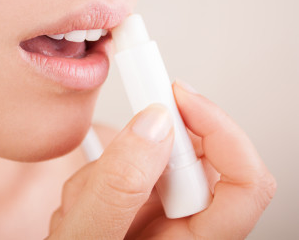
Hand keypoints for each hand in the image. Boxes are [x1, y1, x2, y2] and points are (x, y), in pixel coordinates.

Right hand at [47, 80, 275, 238]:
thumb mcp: (86, 236)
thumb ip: (118, 187)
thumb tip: (153, 125)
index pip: (244, 184)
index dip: (219, 130)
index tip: (177, 98)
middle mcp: (184, 228)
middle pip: (196, 158)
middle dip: (143, 149)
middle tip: (109, 157)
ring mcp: (162, 214)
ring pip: (157, 156)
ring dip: (108, 167)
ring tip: (80, 202)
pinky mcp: (140, 202)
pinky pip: (130, 162)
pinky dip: (98, 172)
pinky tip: (80, 201)